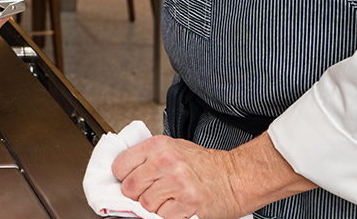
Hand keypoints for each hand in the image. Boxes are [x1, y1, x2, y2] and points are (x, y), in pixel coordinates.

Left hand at [112, 133, 313, 218]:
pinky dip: (169, 216)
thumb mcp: (174, 149)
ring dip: (155, 208)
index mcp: (158, 146)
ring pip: (146, 205)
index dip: (123, 178)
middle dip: (138, 196)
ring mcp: (178, 182)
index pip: (120, 166)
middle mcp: (166, 161)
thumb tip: (124, 176)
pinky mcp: (189, 202)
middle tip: (153, 194)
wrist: (237, 176)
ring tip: (170, 200)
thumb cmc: (206, 165)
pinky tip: (180, 207)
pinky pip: (163, 217)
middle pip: (130, 188)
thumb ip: (149, 159)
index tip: (131, 182)